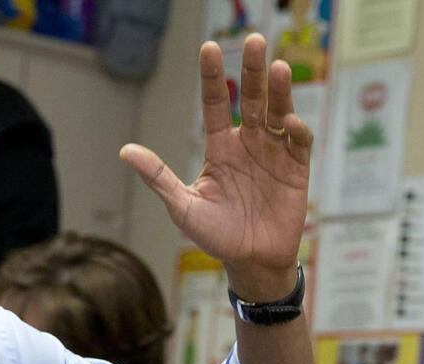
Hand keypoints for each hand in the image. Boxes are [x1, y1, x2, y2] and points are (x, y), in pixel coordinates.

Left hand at [121, 34, 310, 299]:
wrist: (251, 263)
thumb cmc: (215, 236)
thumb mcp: (182, 207)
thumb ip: (159, 177)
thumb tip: (125, 151)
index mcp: (221, 148)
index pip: (217, 103)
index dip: (213, 76)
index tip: (209, 48)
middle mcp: (248, 144)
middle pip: (252, 98)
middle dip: (253, 70)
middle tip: (255, 40)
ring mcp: (274, 154)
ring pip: (278, 112)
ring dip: (279, 91)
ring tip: (278, 67)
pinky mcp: (296, 170)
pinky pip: (298, 143)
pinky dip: (296, 130)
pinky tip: (289, 122)